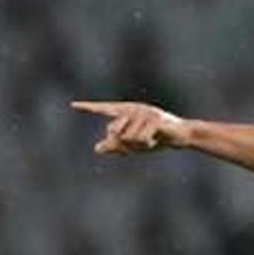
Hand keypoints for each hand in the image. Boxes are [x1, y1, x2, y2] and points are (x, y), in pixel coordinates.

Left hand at [71, 101, 191, 154]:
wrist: (179, 136)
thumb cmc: (156, 138)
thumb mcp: (134, 145)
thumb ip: (116, 146)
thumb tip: (97, 148)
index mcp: (126, 112)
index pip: (105, 109)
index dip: (89, 107)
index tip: (73, 105)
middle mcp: (133, 108)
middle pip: (114, 131)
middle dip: (124, 145)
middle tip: (139, 146)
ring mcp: (144, 112)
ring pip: (128, 137)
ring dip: (139, 145)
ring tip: (150, 141)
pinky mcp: (154, 119)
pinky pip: (141, 138)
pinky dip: (147, 144)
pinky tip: (155, 141)